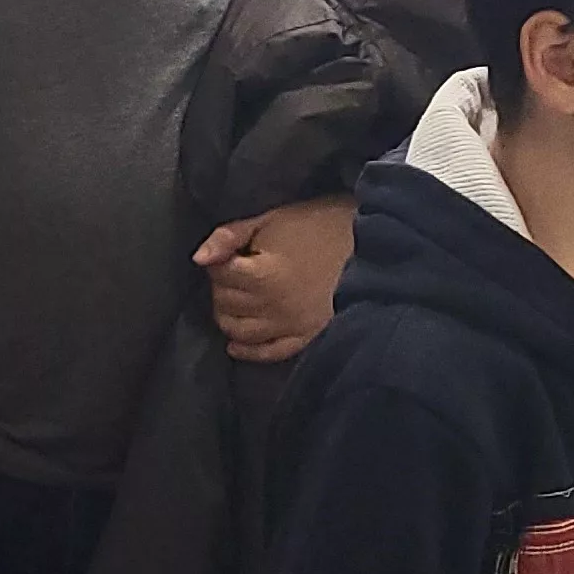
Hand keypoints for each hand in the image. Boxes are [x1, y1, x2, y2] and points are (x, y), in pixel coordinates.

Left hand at [193, 197, 354, 363]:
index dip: (220, 260)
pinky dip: (248, 350)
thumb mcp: (272, 219)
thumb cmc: (322, 223)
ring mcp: (290, 327)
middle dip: (222, 286)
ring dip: (230, 315)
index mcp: (263, 275)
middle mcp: (273, 308)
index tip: (233, 252)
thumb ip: (230, 236)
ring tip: (238, 299)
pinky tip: (237, 344)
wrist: (374, 241)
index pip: (218, 275)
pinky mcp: (307, 338)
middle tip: (235, 272)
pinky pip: (268, 353)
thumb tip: (198, 259)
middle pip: (225, 304)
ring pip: (239, 332)